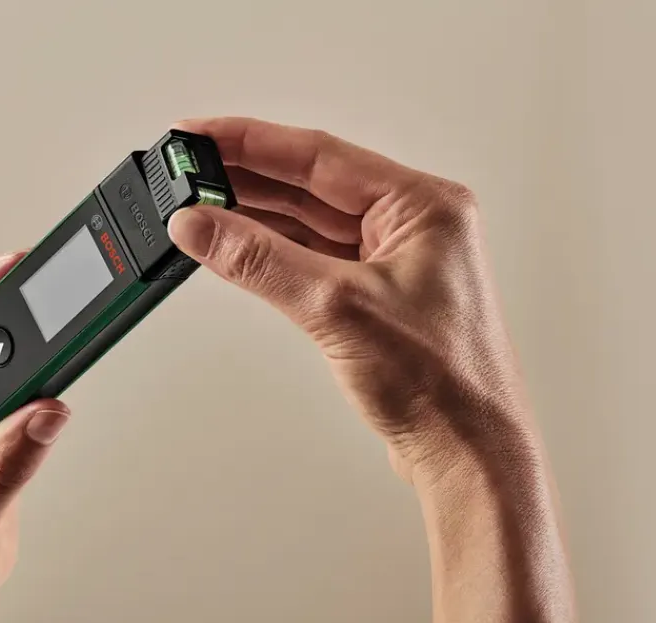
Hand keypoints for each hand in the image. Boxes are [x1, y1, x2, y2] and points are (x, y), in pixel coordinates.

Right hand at [168, 117, 585, 622]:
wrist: (468, 454)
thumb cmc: (445, 384)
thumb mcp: (337, 308)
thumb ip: (261, 260)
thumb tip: (203, 225)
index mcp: (423, 206)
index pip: (320, 155)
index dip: (251, 141)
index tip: (200, 135)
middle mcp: (411, 225)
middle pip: (310, 184)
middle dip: (245, 176)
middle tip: (187, 169)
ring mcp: (392, 260)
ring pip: (308, 221)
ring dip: (253, 214)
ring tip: (198, 204)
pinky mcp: (375, 295)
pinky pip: (312, 256)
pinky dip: (272, 250)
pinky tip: (235, 243)